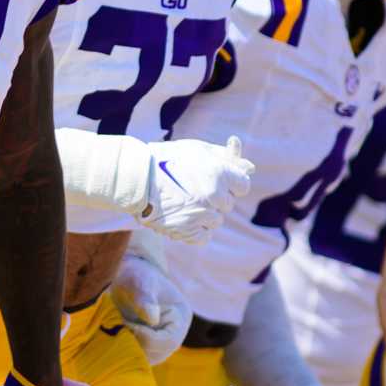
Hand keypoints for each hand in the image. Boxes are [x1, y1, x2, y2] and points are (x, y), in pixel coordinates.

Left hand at [109, 245, 191, 364]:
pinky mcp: (147, 348)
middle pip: (158, 353)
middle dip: (135, 343)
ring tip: (116, 329)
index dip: (144, 335)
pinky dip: (124, 351)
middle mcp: (175, 334)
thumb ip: (144, 297)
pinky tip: (115, 335)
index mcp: (180, 317)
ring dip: (128, 349)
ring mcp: (162, 343)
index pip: (168, 340)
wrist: (126, 279)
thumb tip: (152, 319)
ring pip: (146, 359)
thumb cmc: (135, 276)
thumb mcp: (139, 281)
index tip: (125, 321)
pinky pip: (137, 358)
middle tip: (118, 325)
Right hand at [139, 135, 255, 243]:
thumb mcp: (197, 150)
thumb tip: (250, 167)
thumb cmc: (167, 159)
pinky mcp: (187, 231)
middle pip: (228, 203)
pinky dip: (196, 229)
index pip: (243, 185)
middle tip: (192, 188)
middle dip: (215, 197)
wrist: (135, 177)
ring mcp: (200, 215)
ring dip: (205, 213)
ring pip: (216, 220)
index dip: (230, 181)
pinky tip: (182, 216)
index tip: (214, 178)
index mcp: (219, 173)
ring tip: (183, 201)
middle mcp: (213, 196)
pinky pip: (204, 235)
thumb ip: (226, 157)